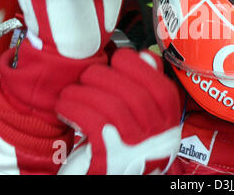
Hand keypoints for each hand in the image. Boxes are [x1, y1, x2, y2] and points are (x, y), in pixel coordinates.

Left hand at [55, 48, 181, 174]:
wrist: (108, 177)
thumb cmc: (119, 145)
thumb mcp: (139, 117)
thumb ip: (145, 88)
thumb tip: (145, 56)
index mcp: (168, 124)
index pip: (164, 90)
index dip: (140, 67)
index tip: (119, 58)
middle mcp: (159, 139)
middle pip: (136, 96)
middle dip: (105, 77)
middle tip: (88, 76)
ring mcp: (136, 150)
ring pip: (113, 107)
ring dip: (85, 93)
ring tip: (71, 93)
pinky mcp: (110, 160)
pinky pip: (94, 123)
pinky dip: (75, 109)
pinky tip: (65, 108)